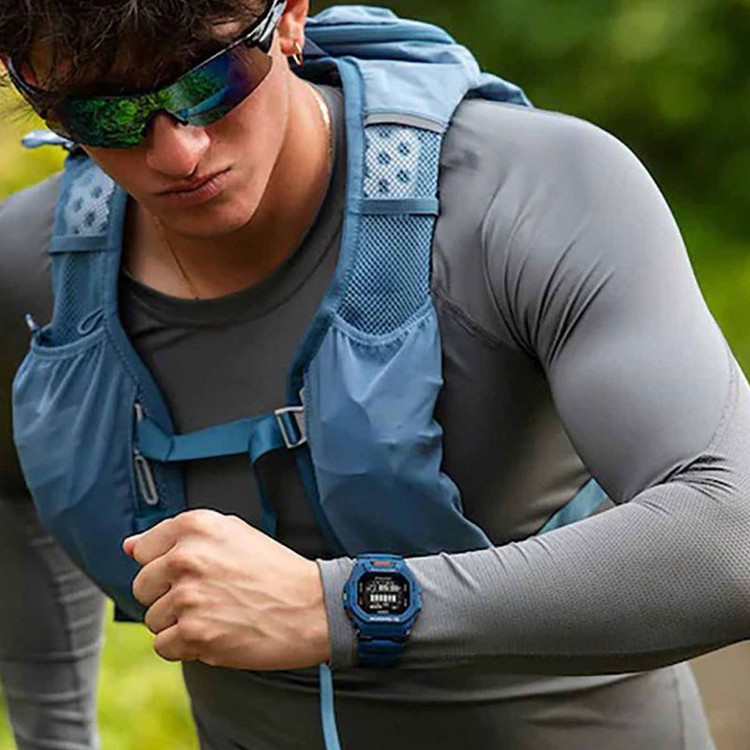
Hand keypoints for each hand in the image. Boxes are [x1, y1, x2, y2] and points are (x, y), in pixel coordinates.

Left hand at [123, 509, 330, 669]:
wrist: (312, 607)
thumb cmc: (274, 570)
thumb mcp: (231, 534)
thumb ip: (178, 537)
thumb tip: (128, 547)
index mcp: (195, 526)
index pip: (143, 549)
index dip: (166, 565)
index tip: (193, 571)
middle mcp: (186, 557)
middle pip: (143, 586)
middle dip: (169, 595)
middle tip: (209, 596)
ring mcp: (188, 596)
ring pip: (153, 618)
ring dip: (179, 622)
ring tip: (218, 613)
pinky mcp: (194, 633)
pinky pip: (164, 645)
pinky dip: (186, 646)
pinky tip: (217, 632)